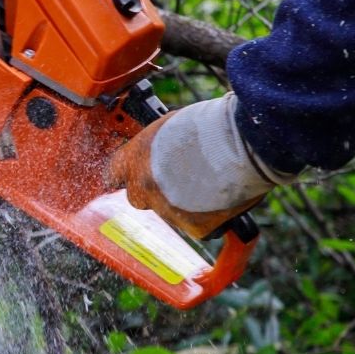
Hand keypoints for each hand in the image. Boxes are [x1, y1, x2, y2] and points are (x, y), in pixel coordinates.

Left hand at [105, 93, 293, 239]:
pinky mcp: (194, 227)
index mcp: (134, 157)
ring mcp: (167, 210)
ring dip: (183, 203)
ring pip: (170, 212)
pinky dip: (209, 217)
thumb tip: (161, 152)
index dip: (123, 175)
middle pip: (138, 197)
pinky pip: (198, 227)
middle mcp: (144, 186)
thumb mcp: (171, 126)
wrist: (241, 144)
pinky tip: (222, 198)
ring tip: (209, 182)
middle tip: (177, 179)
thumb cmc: (212, 125)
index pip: (113, 173)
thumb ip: (158, 146)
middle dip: (154, 191)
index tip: (129, 176)